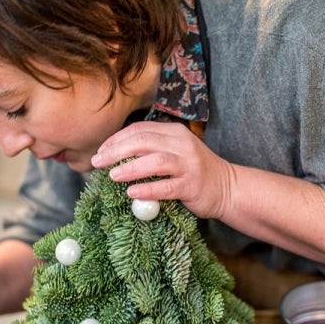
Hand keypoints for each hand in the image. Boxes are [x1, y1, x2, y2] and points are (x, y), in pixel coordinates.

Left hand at [91, 121, 233, 218]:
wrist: (227, 187)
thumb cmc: (193, 172)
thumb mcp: (174, 152)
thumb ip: (150, 150)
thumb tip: (113, 156)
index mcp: (174, 132)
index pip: (139, 130)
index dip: (116, 139)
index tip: (100, 151)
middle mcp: (182, 144)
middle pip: (144, 141)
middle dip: (116, 151)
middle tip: (98, 162)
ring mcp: (189, 165)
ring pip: (156, 161)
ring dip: (131, 168)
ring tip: (112, 175)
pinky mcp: (193, 186)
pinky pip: (167, 187)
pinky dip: (148, 189)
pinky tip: (132, 193)